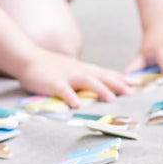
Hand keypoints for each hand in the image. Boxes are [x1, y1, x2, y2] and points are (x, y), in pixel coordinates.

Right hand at [17, 50, 131, 109]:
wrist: (28, 58)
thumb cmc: (48, 66)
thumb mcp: (70, 68)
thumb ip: (83, 76)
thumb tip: (96, 84)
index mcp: (82, 68)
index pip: (104, 73)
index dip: (119, 78)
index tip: (133, 84)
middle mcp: (78, 71)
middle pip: (101, 76)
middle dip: (117, 84)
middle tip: (131, 92)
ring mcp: (66, 77)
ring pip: (87, 81)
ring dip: (100, 90)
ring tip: (111, 99)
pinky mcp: (54, 83)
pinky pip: (63, 91)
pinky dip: (71, 97)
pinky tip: (77, 105)